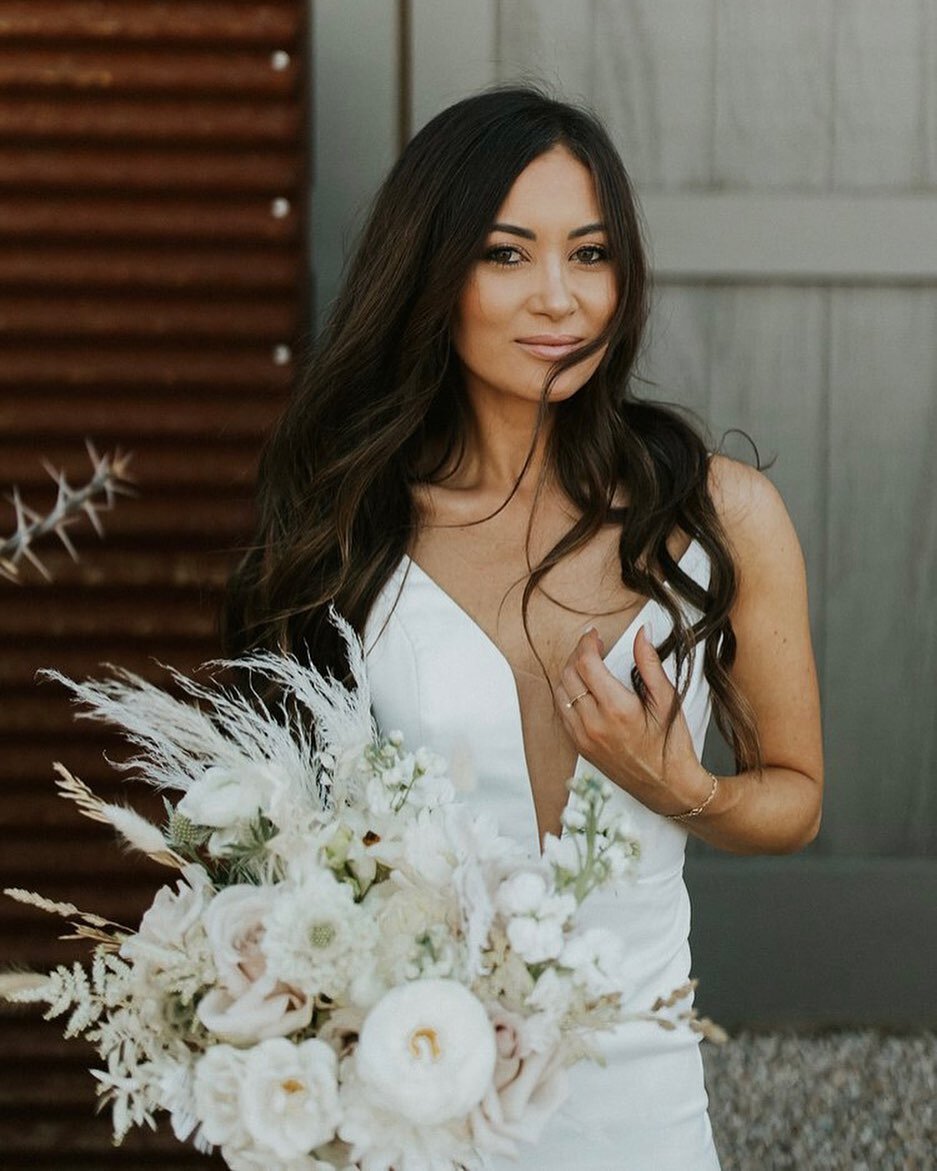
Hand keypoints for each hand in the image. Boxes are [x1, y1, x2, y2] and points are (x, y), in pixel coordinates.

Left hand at [555, 625, 710, 816]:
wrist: (667, 786)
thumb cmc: (671, 745)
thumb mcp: (667, 700)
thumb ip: (650, 663)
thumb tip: (642, 633)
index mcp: (617, 709)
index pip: (586, 663)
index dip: (587, 642)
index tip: (595, 635)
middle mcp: (594, 723)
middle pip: (568, 674)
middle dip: (578, 654)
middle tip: (593, 647)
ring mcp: (583, 737)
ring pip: (561, 692)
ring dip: (570, 673)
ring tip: (588, 667)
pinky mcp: (580, 746)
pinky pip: (562, 712)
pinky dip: (568, 695)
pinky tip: (584, 690)